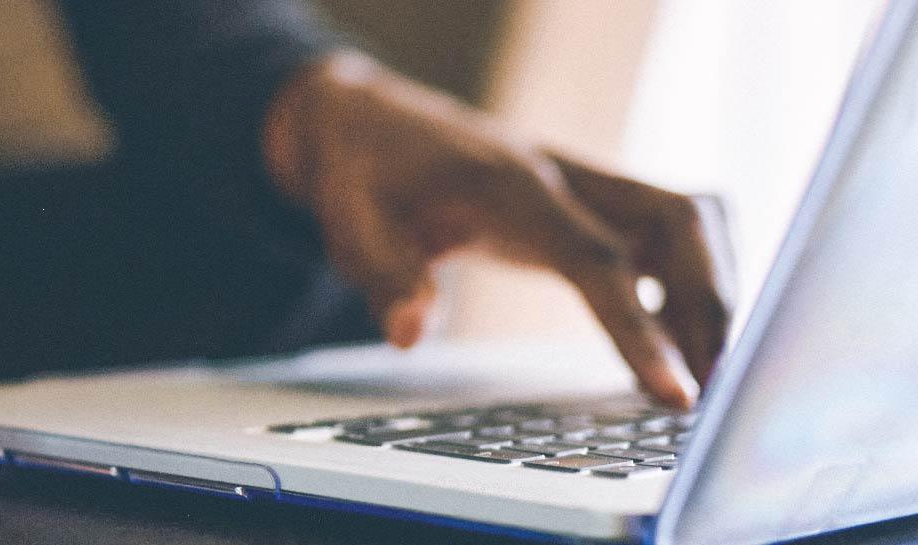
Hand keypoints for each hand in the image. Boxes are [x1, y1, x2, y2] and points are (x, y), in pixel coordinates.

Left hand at [262, 50, 730, 408]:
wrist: (368, 119)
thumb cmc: (363, 171)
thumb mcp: (349, 221)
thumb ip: (383, 274)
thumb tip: (411, 333)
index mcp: (512, 186)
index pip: (598, 258)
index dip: (644, 327)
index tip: (678, 393)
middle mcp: (564, 177)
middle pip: (679, 229)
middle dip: (710, 307)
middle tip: (714, 393)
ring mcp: (584, 184)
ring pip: (690, 222)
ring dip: (713, 291)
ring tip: (708, 373)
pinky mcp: (590, 200)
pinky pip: (672, 231)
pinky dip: (694, 277)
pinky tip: (684, 335)